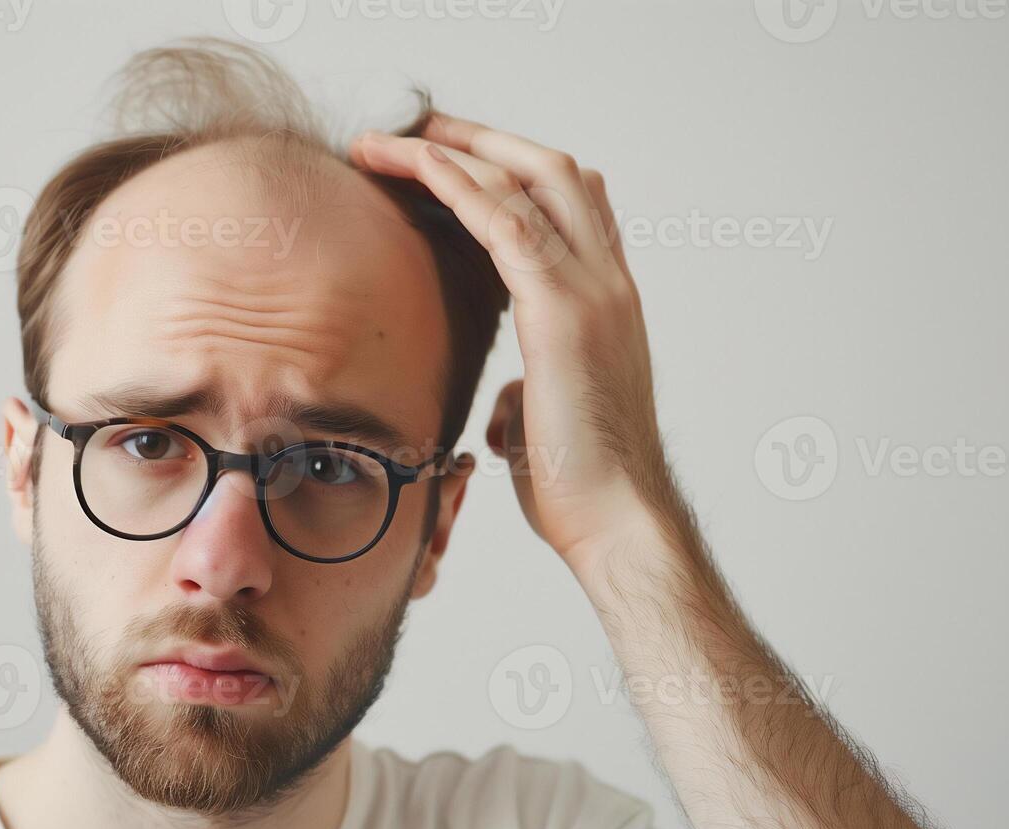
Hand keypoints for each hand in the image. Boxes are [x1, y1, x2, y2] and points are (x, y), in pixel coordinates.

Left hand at [351, 114, 670, 571]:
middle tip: (419, 127)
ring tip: (393, 138)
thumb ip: (526, 397)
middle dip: (481, 142)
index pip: (568, 207)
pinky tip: (416, 164)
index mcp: (606, 305)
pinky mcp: (562, 309)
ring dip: (455, 150)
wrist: (615, 520)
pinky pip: (504, 221)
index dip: (511, 174)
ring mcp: (591, 289)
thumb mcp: (543, 425)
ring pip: (526, 180)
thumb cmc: (580, 487)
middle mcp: (607, 282)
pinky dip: (457, 183)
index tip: (455, 162)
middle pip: (549, 172)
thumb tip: (504, 408)